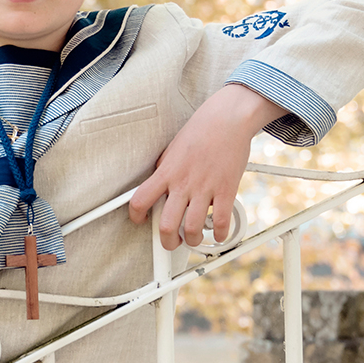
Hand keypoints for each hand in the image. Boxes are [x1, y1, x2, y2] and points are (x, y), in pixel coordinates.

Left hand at [128, 84, 284, 248]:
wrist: (227, 119)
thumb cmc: (199, 132)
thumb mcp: (172, 151)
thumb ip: (165, 172)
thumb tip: (159, 190)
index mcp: (166, 173)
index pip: (140, 200)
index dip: (136, 216)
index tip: (141, 221)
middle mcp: (182, 183)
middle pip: (166, 225)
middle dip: (167, 242)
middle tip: (172, 242)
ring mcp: (204, 188)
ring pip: (192, 229)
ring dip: (193, 240)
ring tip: (194, 238)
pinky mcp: (226, 190)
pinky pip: (221, 221)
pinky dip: (220, 234)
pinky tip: (218, 234)